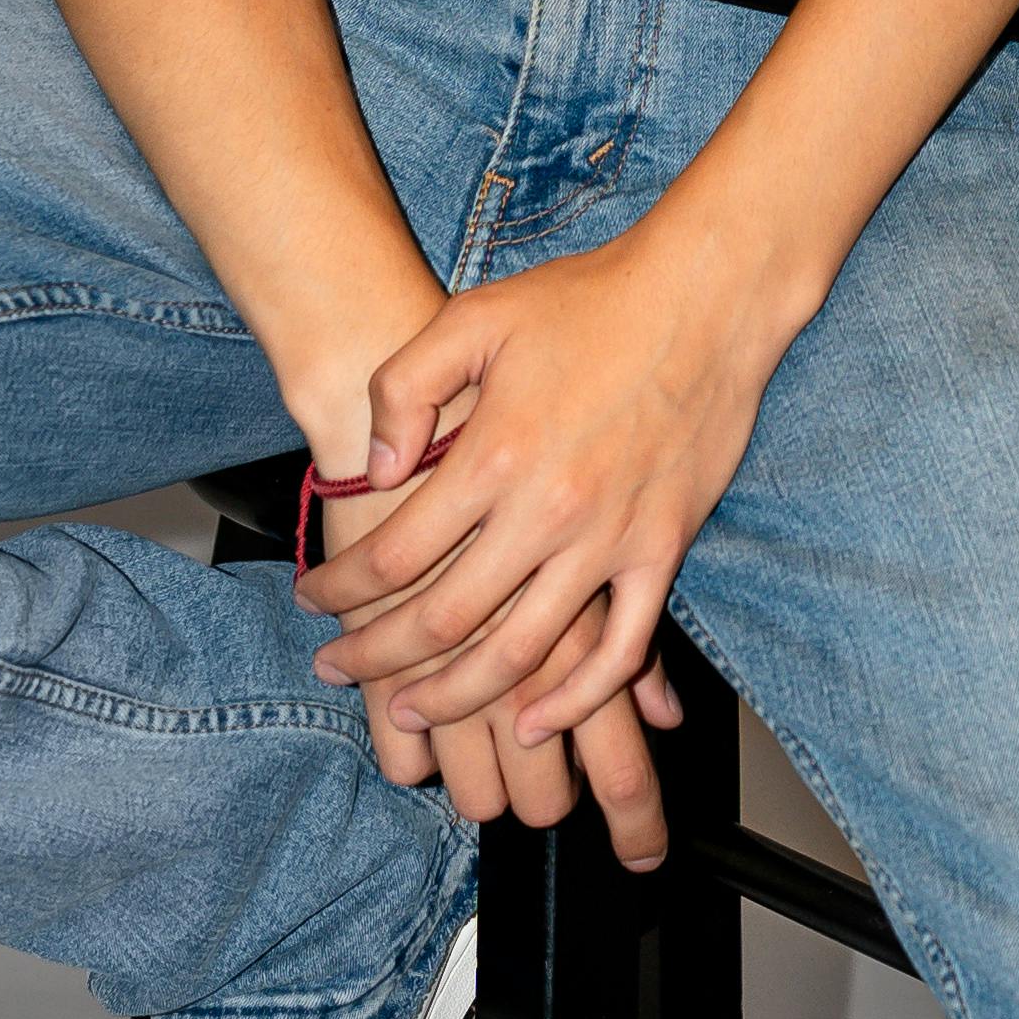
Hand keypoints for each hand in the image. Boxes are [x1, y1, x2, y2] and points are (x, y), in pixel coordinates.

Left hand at [301, 213, 793, 852]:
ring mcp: (610, 540)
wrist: (706, 297)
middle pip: (445, 622)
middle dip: (378, 659)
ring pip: (522, 655)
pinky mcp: (662, 551)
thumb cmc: (589, 302)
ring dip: (459, 697)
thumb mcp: (474, 317)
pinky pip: (621, 651)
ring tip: (414, 712)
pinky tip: (534, 721)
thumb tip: (376, 470)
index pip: (394, 556)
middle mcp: (548, 511)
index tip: (313, 601)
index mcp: (494, 455)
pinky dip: (575, 699)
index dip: (340, 590)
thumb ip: (405, 387)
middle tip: (339, 669)